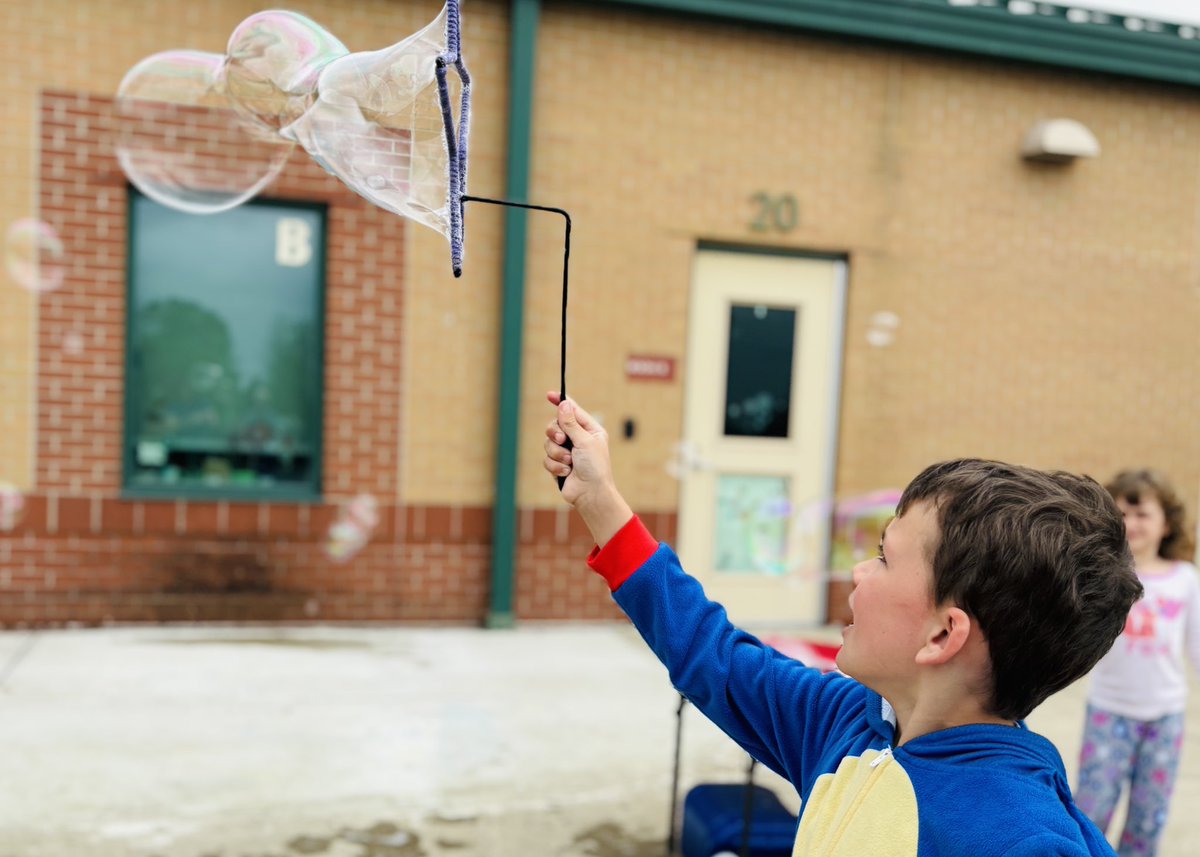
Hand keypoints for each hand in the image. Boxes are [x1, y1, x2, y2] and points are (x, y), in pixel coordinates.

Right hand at [543, 392, 632, 546]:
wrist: (590, 494)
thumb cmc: (595, 467)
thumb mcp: (584, 441)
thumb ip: (571, 423)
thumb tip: (563, 404)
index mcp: (589, 430)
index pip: (572, 411)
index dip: (560, 402)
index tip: (549, 395)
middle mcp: (577, 439)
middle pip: (555, 425)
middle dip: (556, 433)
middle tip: (562, 440)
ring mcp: (567, 452)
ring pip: (548, 443)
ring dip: (557, 453)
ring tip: (569, 462)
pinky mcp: (558, 464)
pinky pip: (547, 458)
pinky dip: (555, 465)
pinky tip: (566, 472)